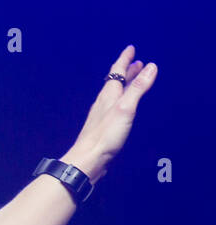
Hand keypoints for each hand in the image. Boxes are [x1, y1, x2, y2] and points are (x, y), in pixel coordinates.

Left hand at [62, 45, 157, 183]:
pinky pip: (114, 107)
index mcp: (108, 95)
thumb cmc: (105, 135)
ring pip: (115, 95)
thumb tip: (151, 66)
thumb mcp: (125, 108)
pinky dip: (122, 100)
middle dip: (127, 71)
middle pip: (116, 82)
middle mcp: (104, 103)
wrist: (87, 160)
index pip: (117, 72)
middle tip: (138, 63)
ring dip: (125, 85)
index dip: (124, 60)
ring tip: (134, 80)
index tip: (131, 49)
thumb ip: (137, 88)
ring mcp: (102, 115)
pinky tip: (122, 106)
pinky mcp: (103, 127)